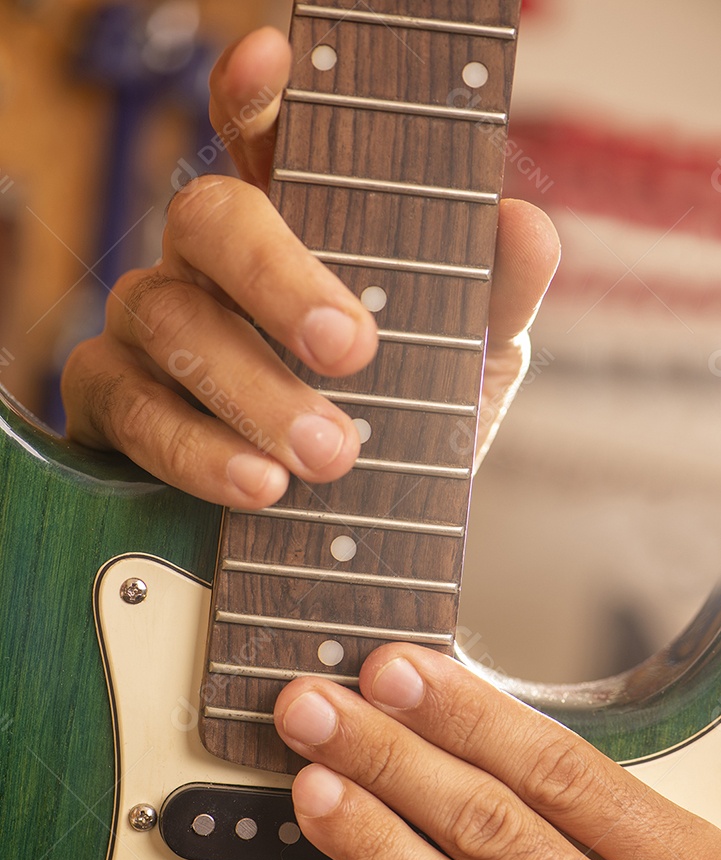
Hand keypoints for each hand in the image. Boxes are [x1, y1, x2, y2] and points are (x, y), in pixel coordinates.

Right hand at [61, 28, 559, 504]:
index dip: (256, 94)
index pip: (259, 137)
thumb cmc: (397, 429)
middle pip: (208, 216)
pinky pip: (130, 408)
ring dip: (250, 388)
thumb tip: (525, 226)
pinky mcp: (113, 402)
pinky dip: (195, 450)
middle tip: (351, 351)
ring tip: (327, 454)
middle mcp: (210, 262)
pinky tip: (256, 486)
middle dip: (277, 279)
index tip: (274, 61)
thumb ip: (493, 303)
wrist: (349, 534)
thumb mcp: (462, 370)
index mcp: (289, 231)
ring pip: (168, 317)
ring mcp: (152, 324)